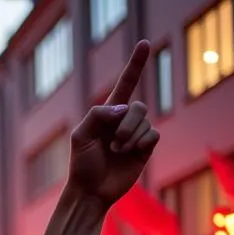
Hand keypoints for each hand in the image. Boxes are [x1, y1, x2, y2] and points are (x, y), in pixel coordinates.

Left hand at [67, 41, 159, 206]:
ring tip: (117, 152)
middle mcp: (124, 121)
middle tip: (113, 143)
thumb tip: (124, 108)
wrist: (91, 191)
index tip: (145, 43)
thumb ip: (97, 115)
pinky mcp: (145, 148)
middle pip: (137, 107)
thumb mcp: (80, 136)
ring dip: (130, 137)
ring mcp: (136, 134)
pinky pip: (153, 135)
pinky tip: (131, 155)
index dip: (136, 64)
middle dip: (126, 125)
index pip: (125, 84)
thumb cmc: (82, 164)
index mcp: (108, 114)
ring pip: (145, 122)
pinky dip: (142, 144)